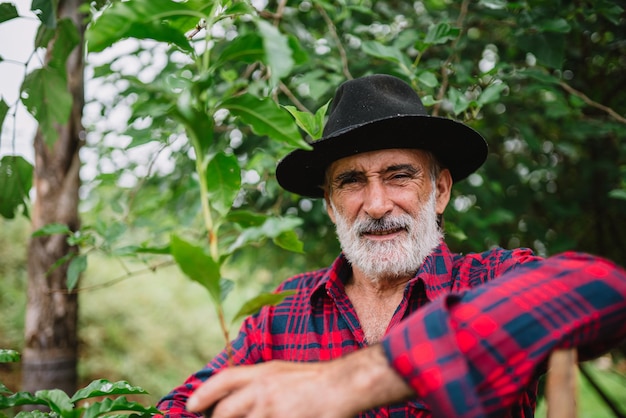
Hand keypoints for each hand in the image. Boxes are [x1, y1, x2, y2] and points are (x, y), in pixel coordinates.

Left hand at [186, 345, 413, 417]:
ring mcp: (271, 412)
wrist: (342, 386)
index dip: (202, 395)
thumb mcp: (281, 371)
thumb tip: (236, 395)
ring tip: (258, 416)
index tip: (191, 407)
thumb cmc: (313, 379)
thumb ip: (257, 382)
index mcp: (261, 373)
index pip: (222, 381)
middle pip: (224, 412)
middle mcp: (262, 391)